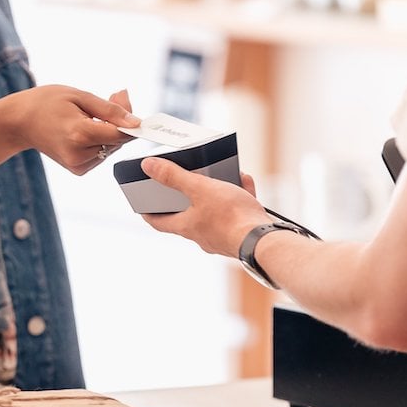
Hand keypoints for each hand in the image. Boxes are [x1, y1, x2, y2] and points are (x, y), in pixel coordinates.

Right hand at [4, 85, 139, 174]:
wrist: (19, 122)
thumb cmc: (47, 103)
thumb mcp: (79, 96)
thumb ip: (110, 109)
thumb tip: (136, 120)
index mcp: (79, 134)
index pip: (120, 133)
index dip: (131, 122)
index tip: (134, 110)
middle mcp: (79, 154)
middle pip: (117, 141)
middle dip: (120, 122)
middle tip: (113, 98)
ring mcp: (77, 165)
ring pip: (111, 149)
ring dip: (110, 132)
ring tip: (93, 113)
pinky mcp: (78, 169)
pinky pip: (101, 155)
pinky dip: (101, 142)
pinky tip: (87, 128)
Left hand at [140, 157, 266, 257]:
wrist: (264, 239)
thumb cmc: (231, 217)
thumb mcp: (200, 189)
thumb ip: (174, 177)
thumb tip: (148, 166)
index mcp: (187, 227)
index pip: (158, 222)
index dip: (148, 212)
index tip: (142, 205)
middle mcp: (202, 235)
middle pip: (188, 215)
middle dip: (188, 196)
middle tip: (186, 181)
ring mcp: (222, 237)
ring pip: (214, 211)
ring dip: (217, 193)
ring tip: (222, 176)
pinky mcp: (241, 234)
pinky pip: (236, 213)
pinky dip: (238, 197)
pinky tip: (244, 183)